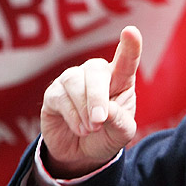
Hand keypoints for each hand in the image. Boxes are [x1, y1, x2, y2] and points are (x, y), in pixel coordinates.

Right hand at [40, 26, 141, 177]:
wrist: (83, 154)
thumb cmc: (108, 135)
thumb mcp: (122, 134)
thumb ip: (120, 122)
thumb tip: (106, 110)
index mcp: (120, 80)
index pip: (126, 60)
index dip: (130, 46)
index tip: (131, 31)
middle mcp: (97, 75)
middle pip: (95, 70)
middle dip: (97, 97)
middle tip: (100, 121)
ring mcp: (73, 81)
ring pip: (75, 81)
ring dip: (84, 108)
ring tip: (92, 129)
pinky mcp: (54, 94)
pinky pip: (60, 97)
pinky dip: (72, 116)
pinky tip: (81, 129)